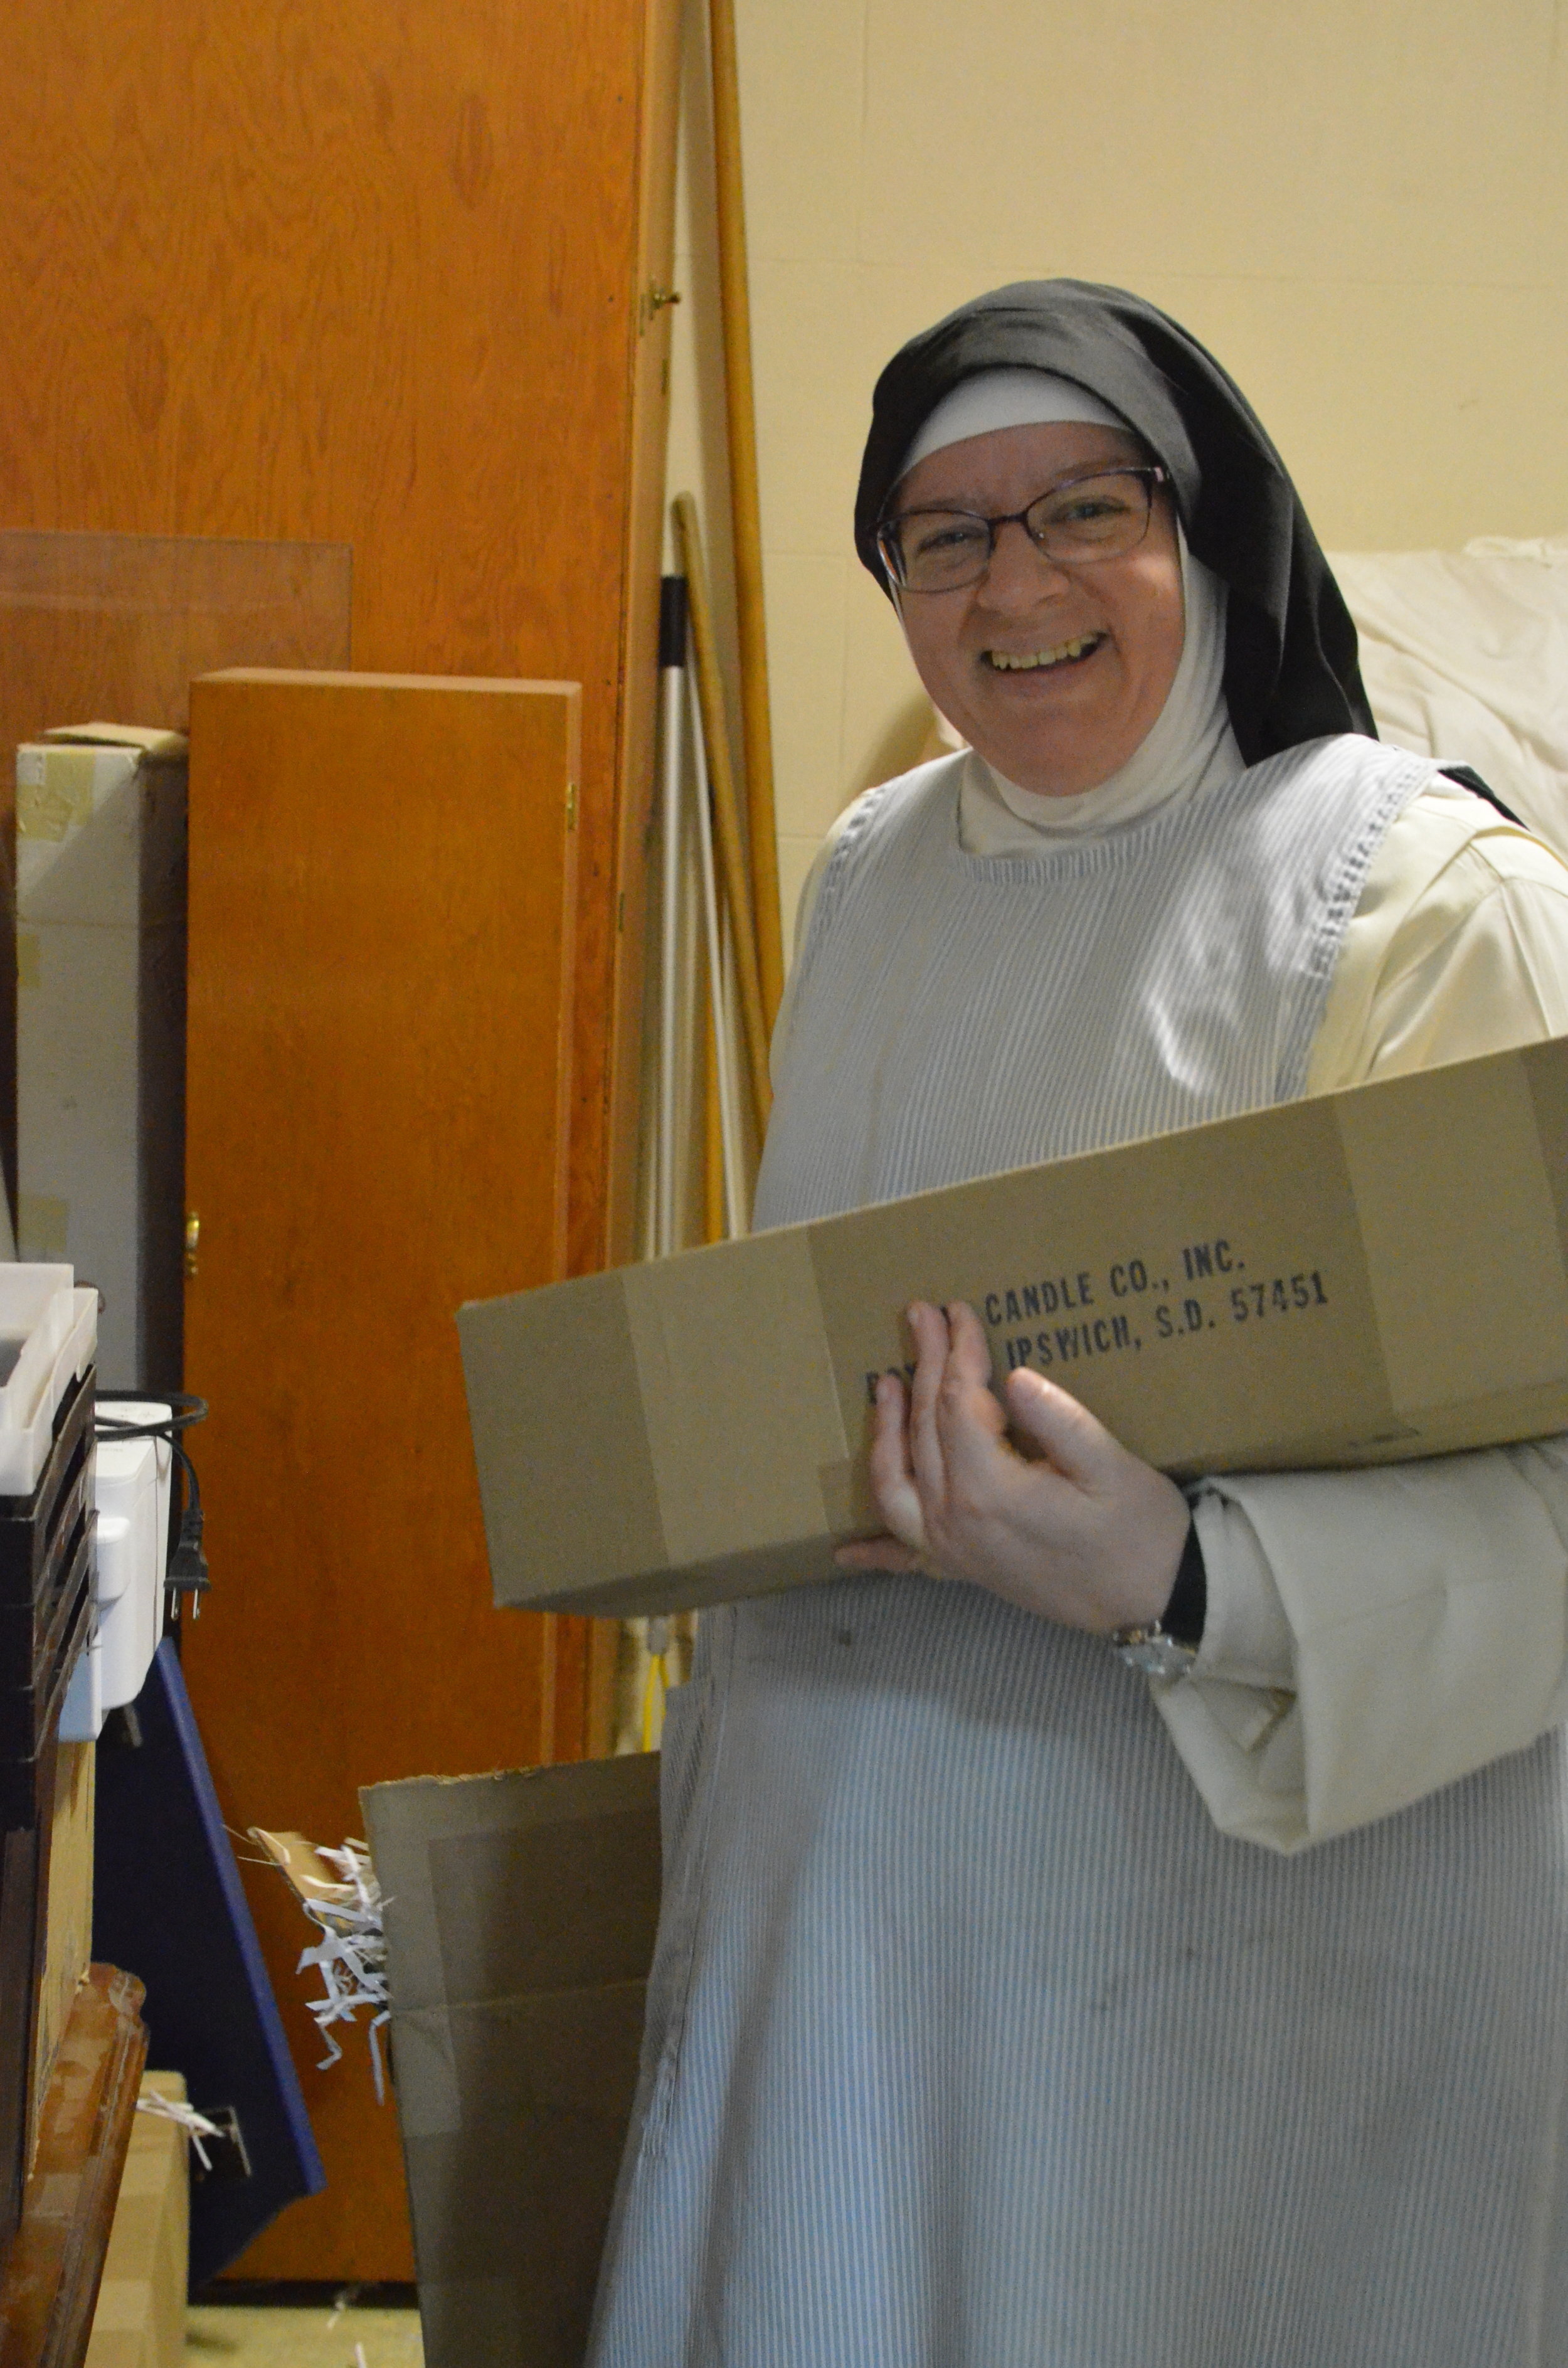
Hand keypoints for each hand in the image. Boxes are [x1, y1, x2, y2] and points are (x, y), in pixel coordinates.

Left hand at [835, 1299, 1189, 1634]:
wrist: (1156, 1601)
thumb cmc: (1142, 1531)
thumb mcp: (1112, 1467)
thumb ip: (1060, 1421)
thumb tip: (1014, 1379)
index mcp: (991, 1491)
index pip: (958, 1404)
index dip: (957, 1353)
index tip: (960, 1311)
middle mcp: (956, 1522)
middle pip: (925, 1430)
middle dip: (923, 1368)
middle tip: (920, 1315)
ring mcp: (954, 1550)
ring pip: (896, 1483)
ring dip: (887, 1431)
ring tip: (884, 1385)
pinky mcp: (964, 1568)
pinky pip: (905, 1556)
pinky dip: (873, 1550)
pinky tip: (846, 1551)